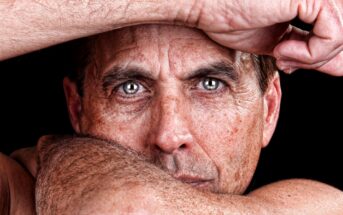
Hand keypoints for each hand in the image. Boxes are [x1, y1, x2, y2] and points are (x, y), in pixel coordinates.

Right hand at [193, 0, 342, 75]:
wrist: (206, 6)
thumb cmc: (230, 20)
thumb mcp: (277, 43)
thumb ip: (307, 51)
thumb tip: (342, 67)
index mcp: (308, 2)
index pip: (337, 31)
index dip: (323, 55)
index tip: (291, 62)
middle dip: (319, 58)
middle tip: (286, 62)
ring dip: (312, 58)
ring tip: (282, 56)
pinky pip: (332, 34)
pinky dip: (310, 53)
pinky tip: (281, 50)